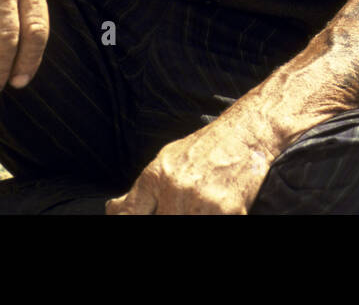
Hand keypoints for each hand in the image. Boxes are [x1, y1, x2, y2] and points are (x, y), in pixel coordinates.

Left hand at [106, 115, 274, 214]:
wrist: (245, 133)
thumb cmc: (206, 147)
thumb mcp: (167, 159)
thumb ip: (141, 189)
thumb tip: (113, 209)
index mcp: (157, 176)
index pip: (130, 215)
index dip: (127, 221)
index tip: (140, 219)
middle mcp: (175, 189)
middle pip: (160, 221)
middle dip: (168, 217)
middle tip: (177, 212)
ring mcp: (201, 202)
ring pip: (185, 225)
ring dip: (192, 219)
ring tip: (196, 210)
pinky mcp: (227, 210)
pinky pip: (215, 225)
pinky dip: (213, 219)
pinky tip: (215, 211)